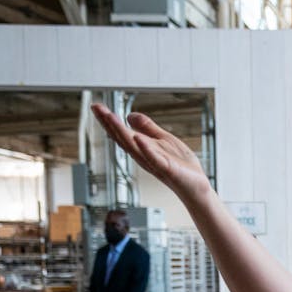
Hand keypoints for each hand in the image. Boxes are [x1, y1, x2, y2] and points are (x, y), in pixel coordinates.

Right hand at [91, 104, 212, 203]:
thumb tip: (129, 115)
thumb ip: (147, 127)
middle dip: (109, 123)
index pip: (121, 133)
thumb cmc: (181, 165)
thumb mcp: (163, 139)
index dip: (108, 120)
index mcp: (142, 148)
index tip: (96, 106)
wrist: (196, 185)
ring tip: (110, 116)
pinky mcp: (167, 169)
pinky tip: (138, 138)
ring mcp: (154, 162)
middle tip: (96, 108)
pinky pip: (154, 159)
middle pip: (122, 138)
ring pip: (133, 146)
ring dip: (121, 131)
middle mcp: (143, 155)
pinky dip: (146, 148)